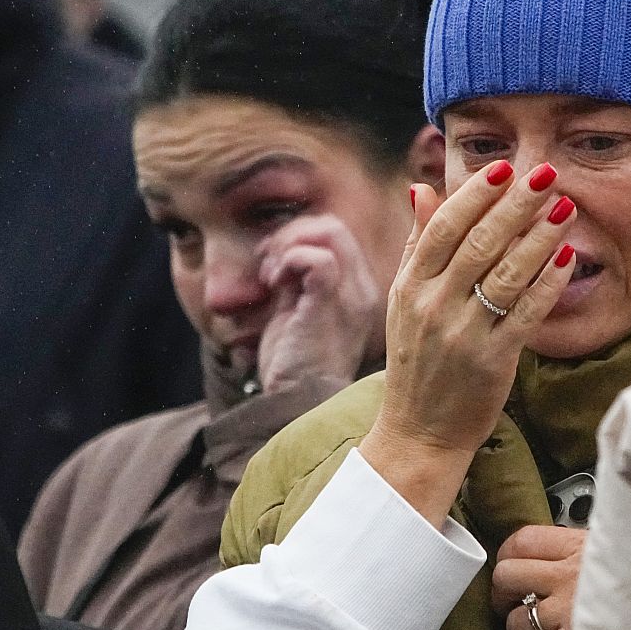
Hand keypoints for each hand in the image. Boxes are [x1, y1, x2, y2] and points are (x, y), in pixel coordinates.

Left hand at [255, 215, 382, 392]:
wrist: (297, 403)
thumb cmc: (296, 364)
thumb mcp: (299, 310)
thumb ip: (298, 278)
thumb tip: (281, 248)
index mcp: (357, 290)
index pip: (338, 235)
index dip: (300, 236)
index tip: (273, 261)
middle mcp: (361, 289)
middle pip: (334, 227)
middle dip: (291, 234)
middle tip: (268, 263)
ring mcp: (350, 296)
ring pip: (329, 233)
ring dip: (288, 245)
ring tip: (271, 274)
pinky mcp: (331, 304)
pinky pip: (318, 258)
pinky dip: (289, 260)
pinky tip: (274, 283)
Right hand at [360, 162, 576, 523]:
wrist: (418, 432)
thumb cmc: (418, 360)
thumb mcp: (405, 299)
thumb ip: (418, 243)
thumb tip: (421, 187)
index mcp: (410, 286)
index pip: (443, 228)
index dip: (474, 195)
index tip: (503, 167)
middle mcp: (433, 306)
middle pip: (478, 243)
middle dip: (516, 205)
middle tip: (547, 174)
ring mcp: (463, 334)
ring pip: (505, 274)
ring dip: (539, 237)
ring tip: (565, 208)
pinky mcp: (492, 361)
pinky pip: (525, 313)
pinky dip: (547, 283)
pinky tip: (566, 258)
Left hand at [491, 525, 585, 629]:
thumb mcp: (615, 552)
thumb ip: (583, 553)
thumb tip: (554, 559)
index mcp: (578, 546)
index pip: (522, 541)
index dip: (508, 556)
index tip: (511, 567)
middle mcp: (568, 575)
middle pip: (506, 577)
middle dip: (504, 595)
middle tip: (514, 603)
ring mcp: (569, 610)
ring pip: (516, 622)